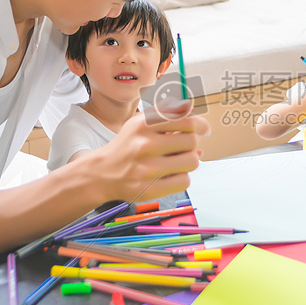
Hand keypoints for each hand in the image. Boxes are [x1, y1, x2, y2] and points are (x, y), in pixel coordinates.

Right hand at [79, 99, 209, 202]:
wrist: (101, 173)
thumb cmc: (128, 146)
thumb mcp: (141, 123)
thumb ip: (167, 115)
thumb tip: (195, 116)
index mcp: (144, 124)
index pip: (186, 119)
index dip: (201, 124)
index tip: (204, 129)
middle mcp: (144, 145)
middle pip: (192, 140)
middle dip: (192, 143)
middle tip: (184, 147)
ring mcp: (146, 169)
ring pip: (192, 161)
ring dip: (190, 161)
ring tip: (178, 161)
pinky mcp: (149, 189)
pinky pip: (185, 181)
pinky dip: (182, 177)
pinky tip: (172, 174)